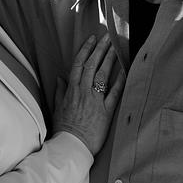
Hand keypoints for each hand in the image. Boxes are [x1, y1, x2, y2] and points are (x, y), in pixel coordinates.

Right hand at [53, 33, 123, 155]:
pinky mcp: (105, 111)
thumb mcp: (57, 108)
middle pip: (92, 65)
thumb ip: (60, 92)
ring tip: (116, 46)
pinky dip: (119, 80)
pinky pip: (114, 93)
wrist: (71, 147)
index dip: (85, 50)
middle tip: (108, 36)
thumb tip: (60, 78)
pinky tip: (125, 69)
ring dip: (109, 59)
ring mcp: (94, 101)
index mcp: (71, 91)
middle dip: (100, 49)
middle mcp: (83, 92)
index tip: (92, 39)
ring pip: (102, 75)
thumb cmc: (64, 129)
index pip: (78, 65)